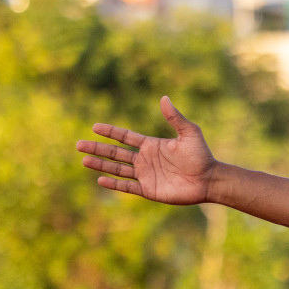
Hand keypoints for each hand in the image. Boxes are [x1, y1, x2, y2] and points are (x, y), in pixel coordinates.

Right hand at [76, 96, 216, 204]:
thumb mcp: (189, 133)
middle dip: (98, 148)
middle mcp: (145, 159)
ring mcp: (146, 175)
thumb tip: (164, 98)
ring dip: (101, 165)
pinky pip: (127, 186)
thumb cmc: (201, 156)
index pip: (125, 137)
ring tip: (84, 160)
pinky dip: (114, 184)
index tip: (94, 127)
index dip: (110, 132)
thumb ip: (175, 118)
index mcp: (151, 145)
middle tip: (78, 145)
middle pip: (116, 153)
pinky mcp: (149, 190)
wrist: (210, 179)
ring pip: (117, 169)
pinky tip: (100, 180)